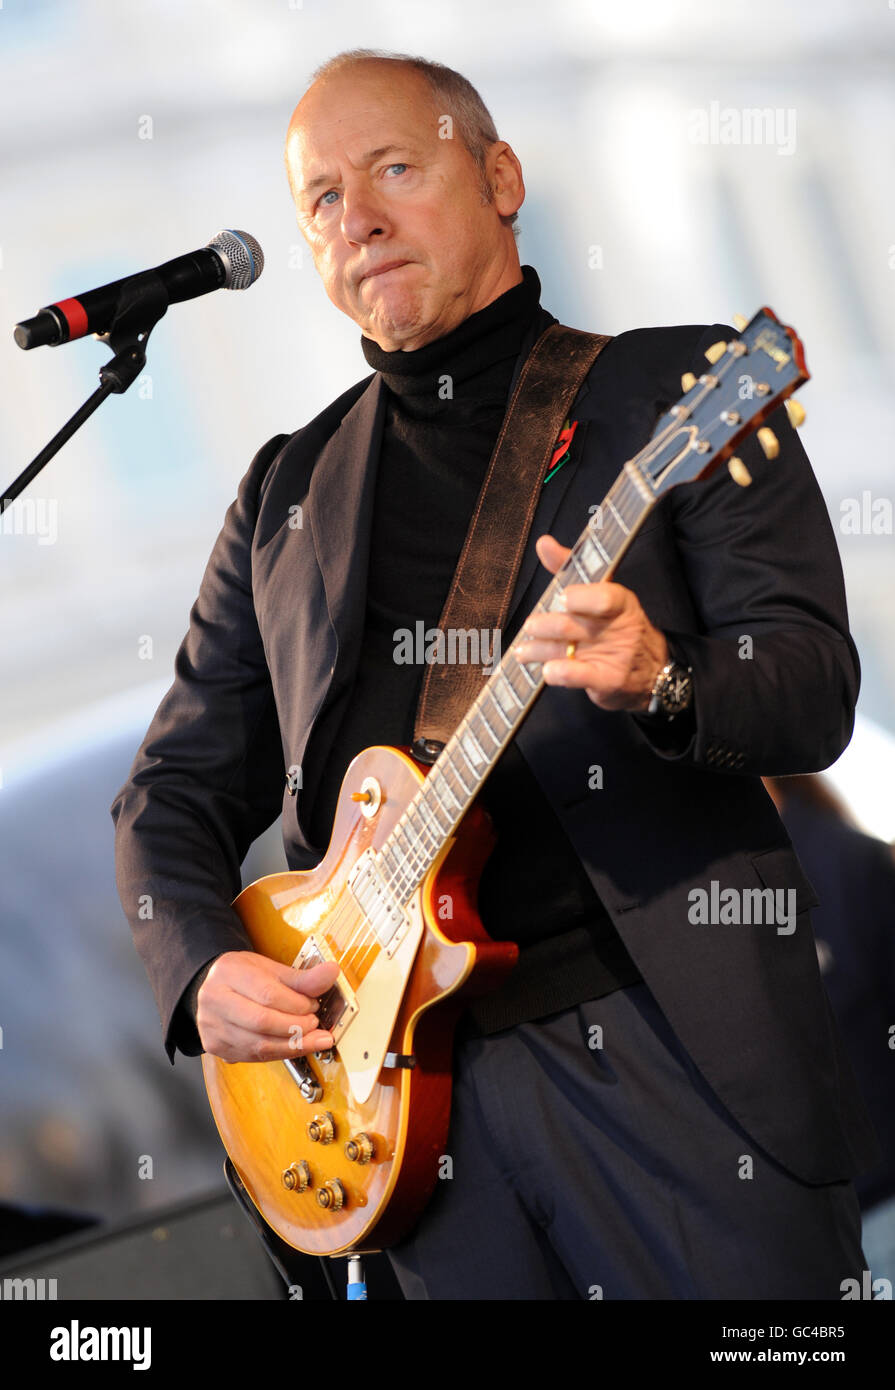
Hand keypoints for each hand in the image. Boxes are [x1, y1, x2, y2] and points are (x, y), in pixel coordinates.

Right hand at [197, 951, 340, 1062]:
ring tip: (313, 1038)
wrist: (213, 989)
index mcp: (228, 973)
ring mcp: (212, 1027)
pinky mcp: (216, 1047)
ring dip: (293, 1045)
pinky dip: (280, 1053)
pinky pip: (254, 1057)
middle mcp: (214, 1000)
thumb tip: (331, 973)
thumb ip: (301, 977)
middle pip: (262, 1021)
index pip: (268, 994)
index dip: (297, 1004)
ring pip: (259, 1045)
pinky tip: (295, 1046)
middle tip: (315, 1023)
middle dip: (296, 1027)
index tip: (314, 1005)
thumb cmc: (243, 976)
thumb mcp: (271, 968)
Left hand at [511, 534, 669, 711]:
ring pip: (568, 651)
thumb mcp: (602, 593)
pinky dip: (561, 674)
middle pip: (574, 625)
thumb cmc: (615, 625)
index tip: (562, 597)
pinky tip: (548, 671)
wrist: (650, 670)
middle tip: (531, 625)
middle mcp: (617, 627)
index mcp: (619, 601)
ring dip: (539, 650)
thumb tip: (544, 543)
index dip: (582, 597)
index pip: (604, 597)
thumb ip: (570, 566)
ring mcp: (614, 655)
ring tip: (522, 650)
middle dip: (546, 625)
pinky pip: (581, 677)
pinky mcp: (608, 680)